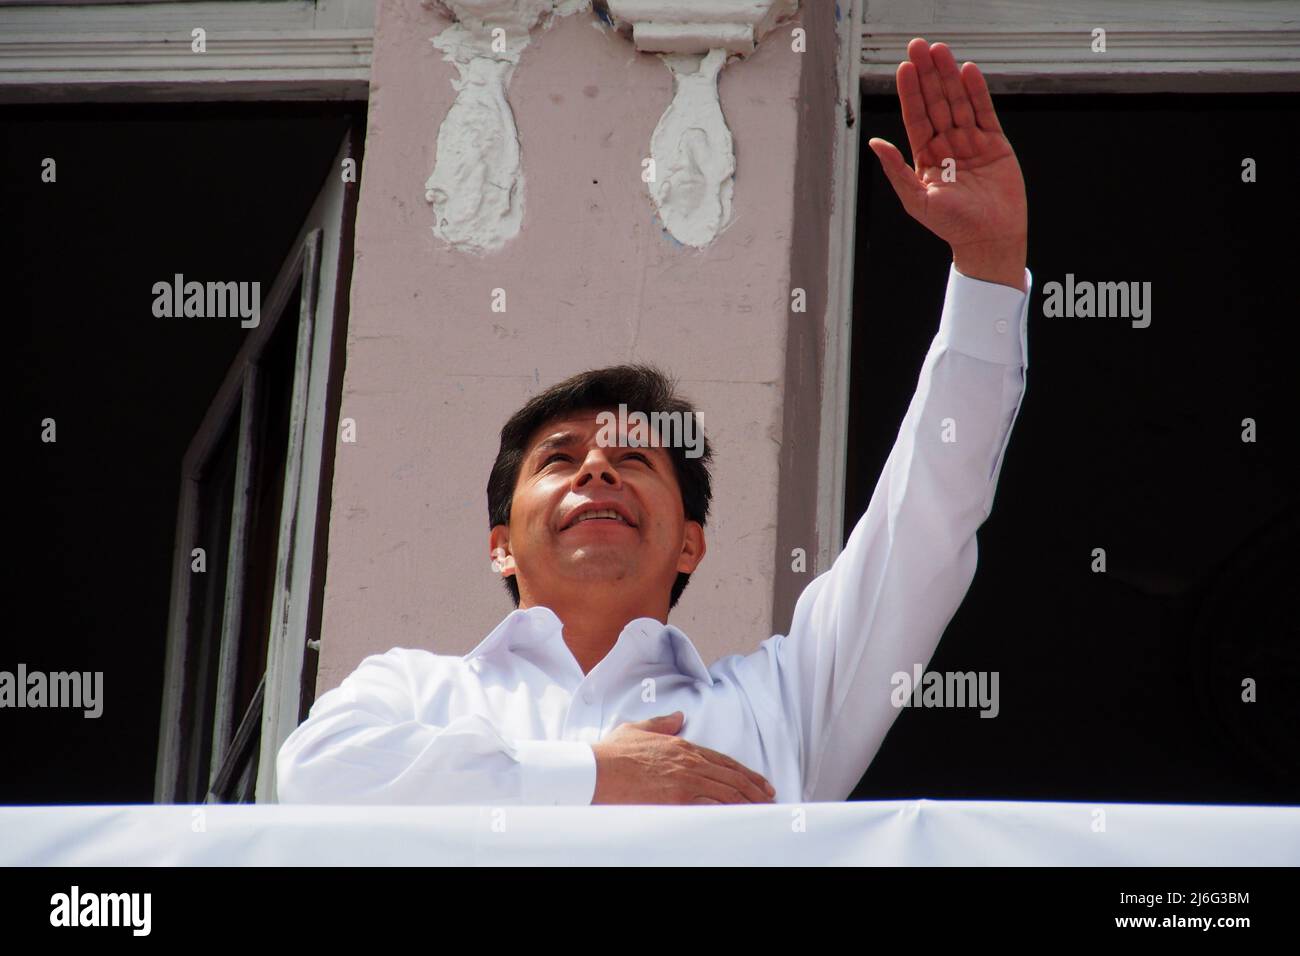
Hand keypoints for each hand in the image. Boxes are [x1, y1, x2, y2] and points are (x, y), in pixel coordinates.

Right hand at [590, 711, 775, 804]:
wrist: (597, 770)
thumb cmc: (612, 754)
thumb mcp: (638, 729)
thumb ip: (661, 723)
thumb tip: (678, 716)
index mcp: (682, 746)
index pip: (723, 760)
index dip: (745, 772)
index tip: (759, 782)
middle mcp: (689, 762)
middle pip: (732, 777)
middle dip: (754, 788)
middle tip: (769, 797)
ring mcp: (686, 781)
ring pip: (727, 792)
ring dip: (748, 800)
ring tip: (762, 809)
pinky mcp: (679, 799)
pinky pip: (713, 806)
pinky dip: (730, 811)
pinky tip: (741, 817)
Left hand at [868, 38, 1027, 291]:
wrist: (989, 239)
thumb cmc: (951, 226)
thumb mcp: (916, 199)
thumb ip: (896, 170)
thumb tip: (875, 143)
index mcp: (925, 158)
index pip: (916, 117)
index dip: (910, 92)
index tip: (904, 67)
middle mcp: (947, 146)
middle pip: (936, 103)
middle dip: (927, 75)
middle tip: (920, 46)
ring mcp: (971, 142)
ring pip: (959, 102)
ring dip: (949, 76)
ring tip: (940, 50)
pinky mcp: (995, 144)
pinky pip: (984, 112)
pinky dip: (977, 92)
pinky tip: (968, 71)